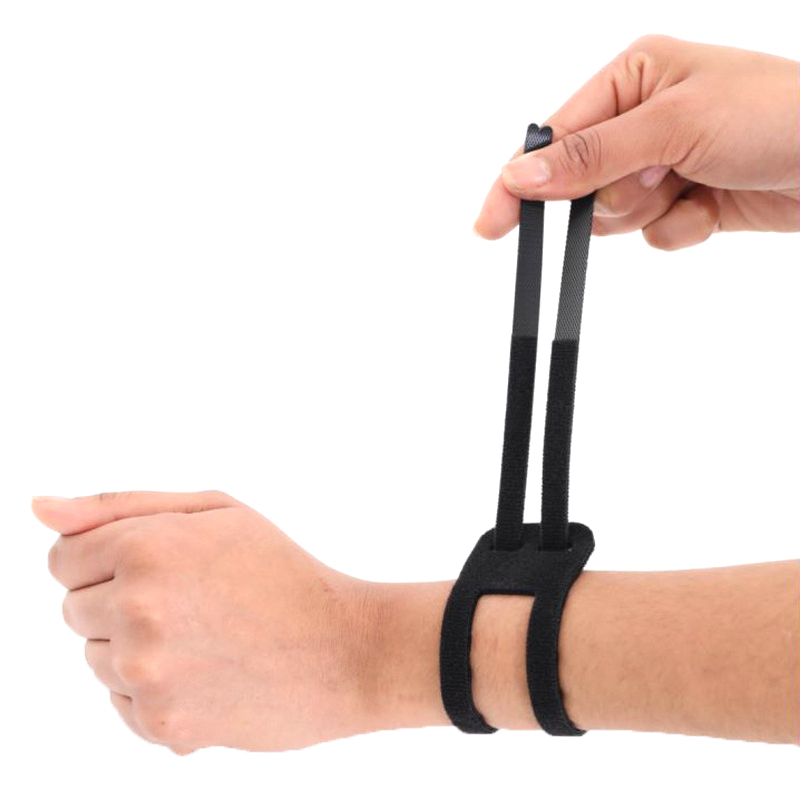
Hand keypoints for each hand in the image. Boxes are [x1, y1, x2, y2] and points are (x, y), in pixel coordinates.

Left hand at [35, 490, 424, 753]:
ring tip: (204, 637)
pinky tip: (209, 672)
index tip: (152, 565)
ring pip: (95, 657)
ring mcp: (145, 673)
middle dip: (119, 600)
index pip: (61, 558)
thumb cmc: (282, 571)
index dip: (106, 558)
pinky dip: (154, 690)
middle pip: (74, 608)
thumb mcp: (215, 512)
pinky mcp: (159, 724)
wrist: (345, 649)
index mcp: (146, 548)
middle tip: (192, 599)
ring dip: (134, 647)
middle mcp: (134, 611)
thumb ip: (119, 506)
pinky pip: (122, 701)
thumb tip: (39, 508)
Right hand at [474, 35, 798, 249]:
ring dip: (648, 213)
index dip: (520, 184)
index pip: (555, 139)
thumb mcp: (674, 124)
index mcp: (632, 78)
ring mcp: (662, 162)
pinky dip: (679, 229)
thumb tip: (523, 176)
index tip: (491, 225)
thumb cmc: (777, 114)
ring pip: (613, 216)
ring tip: (691, 186)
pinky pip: (651, 234)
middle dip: (612, 195)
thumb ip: (592, 155)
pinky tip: (712, 207)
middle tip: (657, 181)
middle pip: (580, 185)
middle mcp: (642, 119)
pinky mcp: (684, 199)